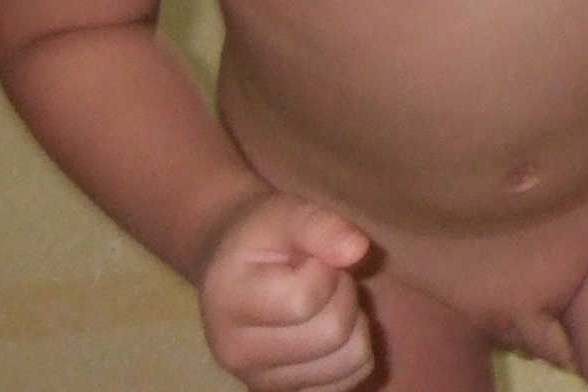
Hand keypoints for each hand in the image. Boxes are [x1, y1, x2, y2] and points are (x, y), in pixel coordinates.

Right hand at [196, 191, 376, 391]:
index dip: (325, 269)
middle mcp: (238, 355)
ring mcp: (260, 382)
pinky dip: (353, 352)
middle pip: (332, 333)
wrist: (231, 267)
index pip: (305, 299)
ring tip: (325, 303)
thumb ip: (321, 225)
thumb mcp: (286, 212)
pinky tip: (329, 329)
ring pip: (350, 361)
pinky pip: (348, 381)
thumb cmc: (260, 236)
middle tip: (325, 277)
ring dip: (354, 323)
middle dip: (344, 295)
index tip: (310, 258)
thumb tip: (358, 249)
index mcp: (230, 304)